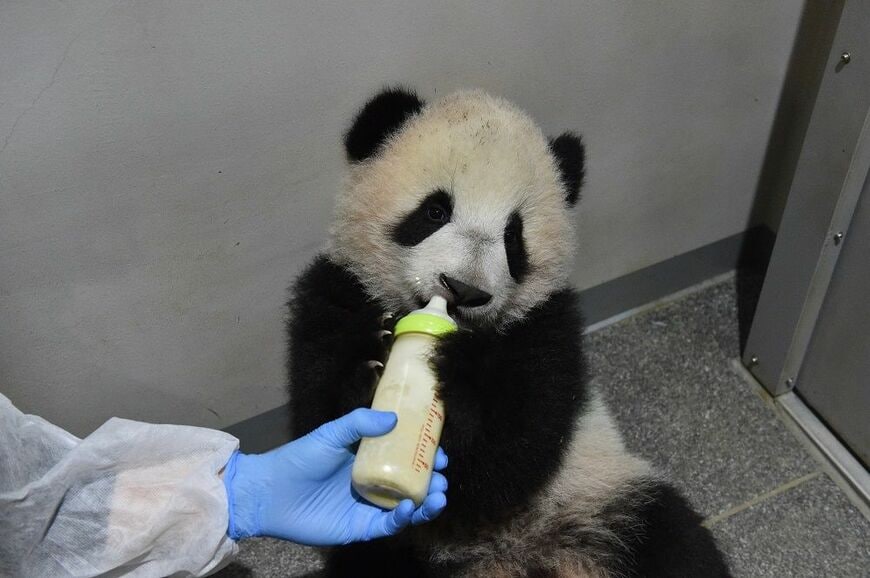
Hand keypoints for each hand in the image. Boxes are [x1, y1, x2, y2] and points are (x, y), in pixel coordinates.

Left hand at [224, 408, 447, 544]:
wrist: (270, 492)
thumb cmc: (299, 459)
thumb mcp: (331, 434)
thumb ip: (359, 423)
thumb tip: (394, 418)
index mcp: (368, 460)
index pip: (405, 459)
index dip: (425, 457)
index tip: (440, 452)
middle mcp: (372, 484)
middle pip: (411, 485)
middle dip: (432, 482)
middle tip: (442, 477)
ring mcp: (367, 507)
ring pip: (406, 508)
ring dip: (426, 503)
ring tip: (438, 495)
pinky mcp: (360, 527)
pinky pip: (388, 526)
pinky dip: (402, 518)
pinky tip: (410, 508)